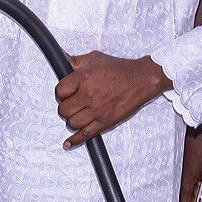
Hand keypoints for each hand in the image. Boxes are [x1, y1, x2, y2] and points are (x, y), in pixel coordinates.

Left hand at [54, 52, 170, 149]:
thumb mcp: (95, 58)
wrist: (141, 80)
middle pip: (64, 109)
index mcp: (83, 78)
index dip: (60, 93)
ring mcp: (96, 110)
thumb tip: (62, 59)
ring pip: (72, 123)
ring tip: (76, 115)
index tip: (64, 93)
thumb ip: (76, 60)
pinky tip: (68, 143)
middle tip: (70, 104)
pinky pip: (85, 135)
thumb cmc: (120, 69)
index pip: (60, 91)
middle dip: (65, 107)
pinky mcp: (105, 122)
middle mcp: (88, 95)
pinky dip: (74, 141)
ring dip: (71, 120)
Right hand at [180, 125, 201, 201]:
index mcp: (187, 182)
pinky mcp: (190, 168)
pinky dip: (198, 187)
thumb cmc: (199, 152)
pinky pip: (193, 182)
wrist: (195, 137)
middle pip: (187, 197)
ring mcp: (187, 173)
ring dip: (196, 195)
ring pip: (191, 189)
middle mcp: (185, 179)